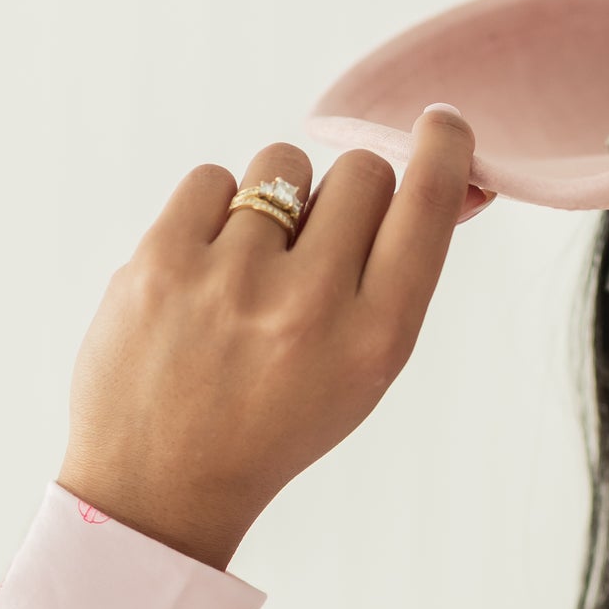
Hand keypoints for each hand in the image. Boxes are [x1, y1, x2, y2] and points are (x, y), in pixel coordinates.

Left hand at [56, 108, 488, 567]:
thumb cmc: (275, 419)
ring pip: (283, 164)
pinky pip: (212, 177)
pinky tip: (204, 271)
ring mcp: (230, 281)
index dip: (440, 151)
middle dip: (344, 196)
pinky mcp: (160, 261)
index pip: (424, 207)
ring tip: (249, 270)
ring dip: (275, 202)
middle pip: (359, 172)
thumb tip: (449, 176)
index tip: (440, 124)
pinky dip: (212, 212)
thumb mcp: (362, 368)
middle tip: (315, 249)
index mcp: (374, 341)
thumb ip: (401, 274)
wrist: (160, 485)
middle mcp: (309, 307)